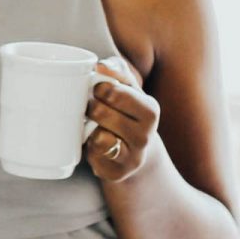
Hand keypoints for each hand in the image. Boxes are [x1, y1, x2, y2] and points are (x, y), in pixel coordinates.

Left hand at [85, 55, 157, 182]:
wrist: (135, 152)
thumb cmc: (127, 112)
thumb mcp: (128, 88)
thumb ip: (117, 70)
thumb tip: (102, 66)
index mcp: (150, 110)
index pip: (114, 91)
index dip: (98, 88)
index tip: (97, 89)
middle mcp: (145, 136)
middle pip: (100, 112)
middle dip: (90, 107)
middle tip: (92, 108)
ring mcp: (132, 157)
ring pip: (98, 136)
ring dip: (90, 129)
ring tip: (94, 126)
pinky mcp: (116, 173)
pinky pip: (93, 155)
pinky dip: (89, 147)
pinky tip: (95, 143)